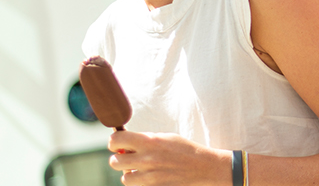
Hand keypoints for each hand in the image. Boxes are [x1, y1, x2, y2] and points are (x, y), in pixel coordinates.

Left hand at [108, 130, 229, 185]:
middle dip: (119, 158)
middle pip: (114, 162)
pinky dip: (141, 184)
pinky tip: (151, 178)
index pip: (116, 140)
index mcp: (149, 141)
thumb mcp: (165, 138)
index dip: (114, 141)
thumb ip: (145, 139)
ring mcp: (150, 177)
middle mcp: (146, 159)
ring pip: (125, 178)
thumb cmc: (184, 150)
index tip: (118, 143)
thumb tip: (125, 142)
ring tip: (142, 170)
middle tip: (127, 157)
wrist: (203, 168)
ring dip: (130, 174)